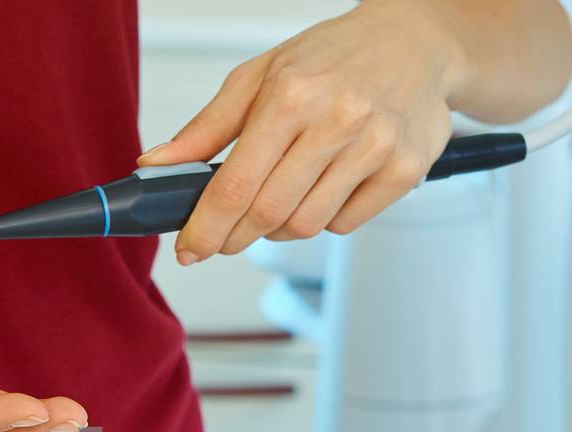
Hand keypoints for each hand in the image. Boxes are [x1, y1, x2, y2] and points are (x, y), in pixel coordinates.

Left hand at [139, 0, 470, 263]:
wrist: (416, 42)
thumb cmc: (332, 58)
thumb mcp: (262, 75)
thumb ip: (207, 126)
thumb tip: (155, 166)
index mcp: (292, 94)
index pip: (236, 182)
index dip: (207, 227)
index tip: (190, 250)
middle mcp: (337, 119)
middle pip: (269, 212)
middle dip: (236, 235)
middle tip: (226, 237)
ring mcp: (376, 146)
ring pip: (307, 224)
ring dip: (280, 227)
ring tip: (281, 199)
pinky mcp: (405, 169)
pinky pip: (346, 223)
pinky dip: (324, 219)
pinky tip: (324, 189)